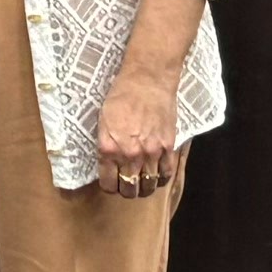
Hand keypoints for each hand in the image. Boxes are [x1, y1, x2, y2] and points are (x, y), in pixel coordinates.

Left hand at [95, 63, 179, 197]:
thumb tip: (107, 163)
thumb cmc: (120, 97)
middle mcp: (130, 155)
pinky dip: (162, 179)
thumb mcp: (102, 121)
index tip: (111, 182)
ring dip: (145, 187)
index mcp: (109, 149)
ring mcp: (151, 153)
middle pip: (129, 190)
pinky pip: (167, 175)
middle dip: (126, 190)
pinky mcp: (168, 148)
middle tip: (127, 183)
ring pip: (149, 186)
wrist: (147, 81)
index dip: (109, 186)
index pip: (108, 184)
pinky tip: (157, 175)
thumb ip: (105, 145)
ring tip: (142, 182)